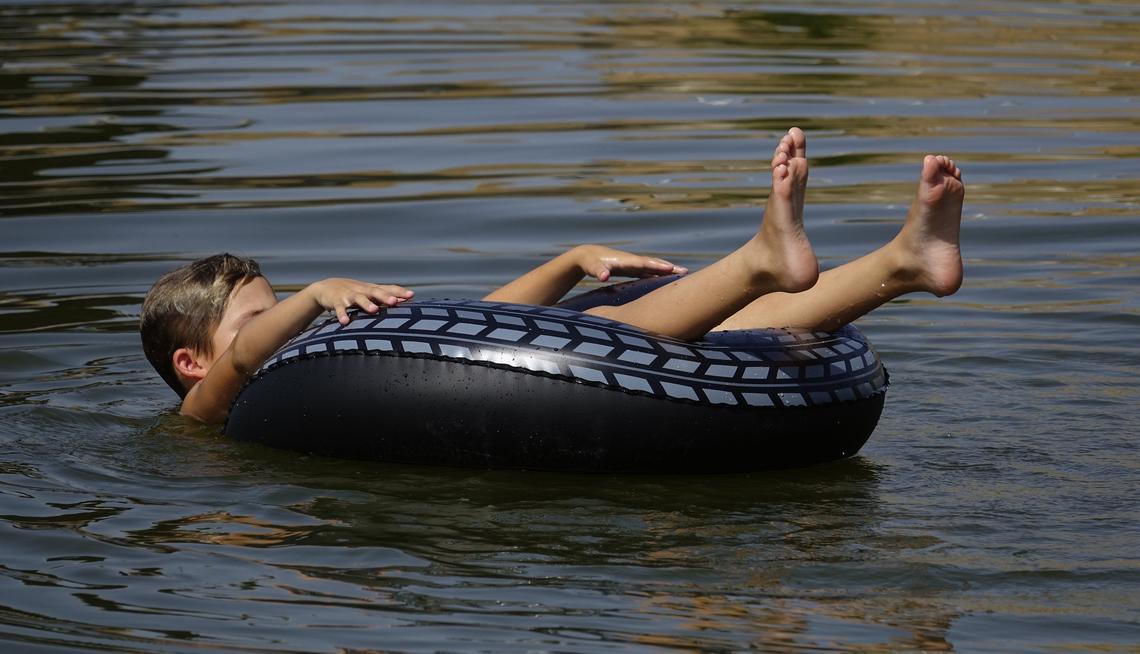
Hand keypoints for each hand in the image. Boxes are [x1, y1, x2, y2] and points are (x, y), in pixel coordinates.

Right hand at [307, 278, 414, 324]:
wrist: (327, 287)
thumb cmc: (355, 292)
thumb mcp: (369, 293)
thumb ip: (385, 297)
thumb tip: (406, 302)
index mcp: (372, 289)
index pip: (388, 288)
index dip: (399, 292)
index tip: (411, 295)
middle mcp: (362, 290)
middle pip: (375, 292)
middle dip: (385, 297)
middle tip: (395, 302)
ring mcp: (349, 295)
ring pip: (359, 299)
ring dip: (366, 304)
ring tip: (374, 310)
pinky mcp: (337, 302)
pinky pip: (340, 309)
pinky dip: (342, 314)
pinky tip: (345, 322)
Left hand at [573, 245, 687, 281]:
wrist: (588, 256)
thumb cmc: (590, 262)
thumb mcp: (592, 267)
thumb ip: (599, 271)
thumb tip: (604, 277)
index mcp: (625, 261)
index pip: (644, 263)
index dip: (657, 266)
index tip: (671, 269)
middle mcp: (632, 261)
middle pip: (653, 263)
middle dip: (668, 267)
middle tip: (685, 271)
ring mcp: (633, 264)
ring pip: (653, 266)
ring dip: (667, 270)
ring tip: (683, 274)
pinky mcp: (632, 269)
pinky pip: (649, 271)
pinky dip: (659, 273)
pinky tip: (668, 279)